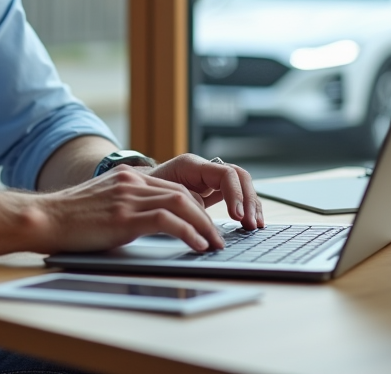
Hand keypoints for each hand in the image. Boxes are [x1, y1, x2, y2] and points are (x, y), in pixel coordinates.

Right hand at [33, 166, 225, 252]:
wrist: (43, 217)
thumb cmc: (68, 218)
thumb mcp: (102, 203)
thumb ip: (125, 204)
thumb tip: (148, 223)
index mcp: (127, 177)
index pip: (173, 187)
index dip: (195, 206)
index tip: (206, 225)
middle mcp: (131, 182)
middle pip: (183, 193)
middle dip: (206, 217)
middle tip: (218, 238)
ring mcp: (128, 197)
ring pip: (181, 204)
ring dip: (204, 226)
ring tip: (214, 244)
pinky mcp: (123, 216)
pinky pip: (167, 221)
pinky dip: (188, 232)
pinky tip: (197, 245)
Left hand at [146, 153, 263, 229]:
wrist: (136, 190)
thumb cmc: (144, 193)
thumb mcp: (160, 197)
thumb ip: (183, 203)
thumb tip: (201, 219)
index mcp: (190, 165)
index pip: (225, 173)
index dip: (234, 194)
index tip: (236, 215)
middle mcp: (204, 168)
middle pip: (238, 176)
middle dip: (248, 200)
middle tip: (250, 223)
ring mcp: (210, 178)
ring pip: (241, 185)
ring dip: (251, 205)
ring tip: (254, 226)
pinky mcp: (213, 190)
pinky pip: (236, 195)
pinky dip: (245, 208)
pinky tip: (250, 223)